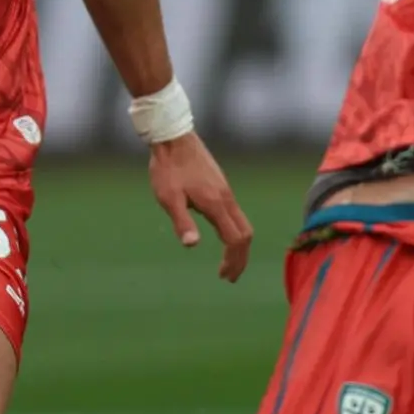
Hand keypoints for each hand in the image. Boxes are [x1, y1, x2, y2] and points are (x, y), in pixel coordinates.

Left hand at [147, 133, 253, 281]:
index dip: (232, 260)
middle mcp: (226, 197)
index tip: (224, 276)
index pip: (235, 239)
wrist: (173, 137)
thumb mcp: (169, 198)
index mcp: (215, 203)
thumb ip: (182, 221)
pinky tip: (221, 234)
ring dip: (238, 245)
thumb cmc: (167, 168)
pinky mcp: (220, 184)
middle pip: (245, 233)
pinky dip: (233, 231)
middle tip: (229, 276)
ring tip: (227, 261)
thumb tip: (192, 245)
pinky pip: (235, 213)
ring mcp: (225, 189)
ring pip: (242, 222)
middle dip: (240, 257)